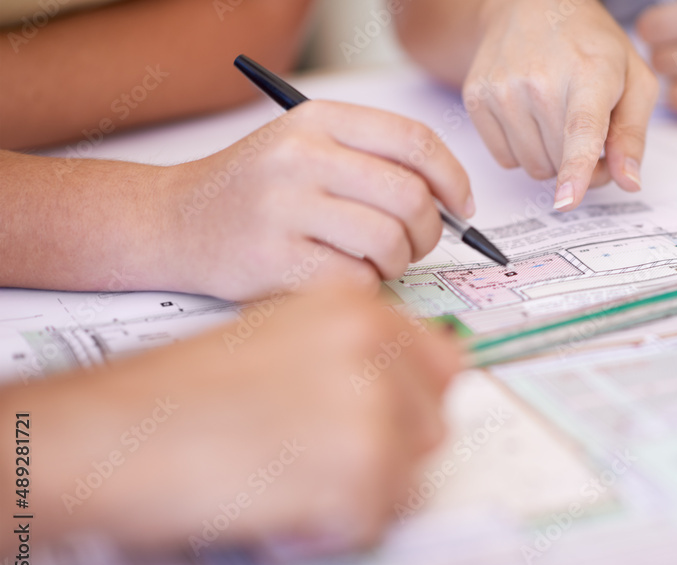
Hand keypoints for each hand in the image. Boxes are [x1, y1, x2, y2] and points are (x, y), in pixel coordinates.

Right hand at [14, 282, 461, 553]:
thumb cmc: (178, 393)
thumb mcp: (281, 338)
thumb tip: (404, 396)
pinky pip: (373, 522)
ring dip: (355, 495)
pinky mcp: (357, 469)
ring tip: (287, 483)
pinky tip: (276, 509)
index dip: (412, 404)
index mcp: (359, 309)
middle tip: (315, 461)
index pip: (443, 364)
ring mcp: (371, 406)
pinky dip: (329, 532)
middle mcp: (376, 347)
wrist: (112, 432)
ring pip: (407, 478)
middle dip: (385, 456)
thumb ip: (352, 356)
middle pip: (432, 425)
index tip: (383, 425)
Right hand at [162, 100, 474, 299]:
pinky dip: (365, 287)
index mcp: (317, 121)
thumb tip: (452, 201)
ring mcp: (285, 208)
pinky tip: (344, 278)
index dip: (452, 178)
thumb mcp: (306, 148)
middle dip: (428, 230)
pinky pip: (357, 280)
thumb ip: (374, 162)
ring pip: (389, 242)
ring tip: (375, 262)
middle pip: (410, 196)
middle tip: (416, 244)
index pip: (414, 140)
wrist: (172, 222)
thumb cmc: (254, 192)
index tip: (461, 205)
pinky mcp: (274, 260)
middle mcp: (301, 157)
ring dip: (396, 262)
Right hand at [464, 0, 657, 210]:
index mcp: (589, 73)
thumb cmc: (589, 44)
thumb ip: (632, 135)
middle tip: (586, 136)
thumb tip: (628, 181)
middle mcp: (539, 80)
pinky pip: (505, 159)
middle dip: (578, 165)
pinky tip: (529, 116)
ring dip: (550, 158)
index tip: (567, 200)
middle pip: (559, 162)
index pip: (580, 130)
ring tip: (557, 120)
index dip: (576, 169)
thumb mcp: (633, 79)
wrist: (530, 5)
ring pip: (532, 167)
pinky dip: (521, 149)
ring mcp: (502, 89)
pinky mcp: (476, 97)